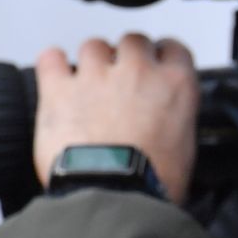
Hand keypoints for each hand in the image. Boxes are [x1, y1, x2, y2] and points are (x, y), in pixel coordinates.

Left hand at [32, 33, 197, 204]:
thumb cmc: (150, 181)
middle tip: (121, 80)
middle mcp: (138, 71)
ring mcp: (97, 77)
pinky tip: (56, 72)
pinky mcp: (60, 90)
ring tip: (89, 85)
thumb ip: (175, 118)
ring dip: (92, 61)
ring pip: (93, 46)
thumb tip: (164, 119)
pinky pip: (51, 58)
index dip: (162, 57)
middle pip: (133, 41)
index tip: (155, 67)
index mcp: (175, 84)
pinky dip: (52, 63)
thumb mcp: (185, 147)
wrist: (114, 195)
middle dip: (127, 57)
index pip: (173, 48)